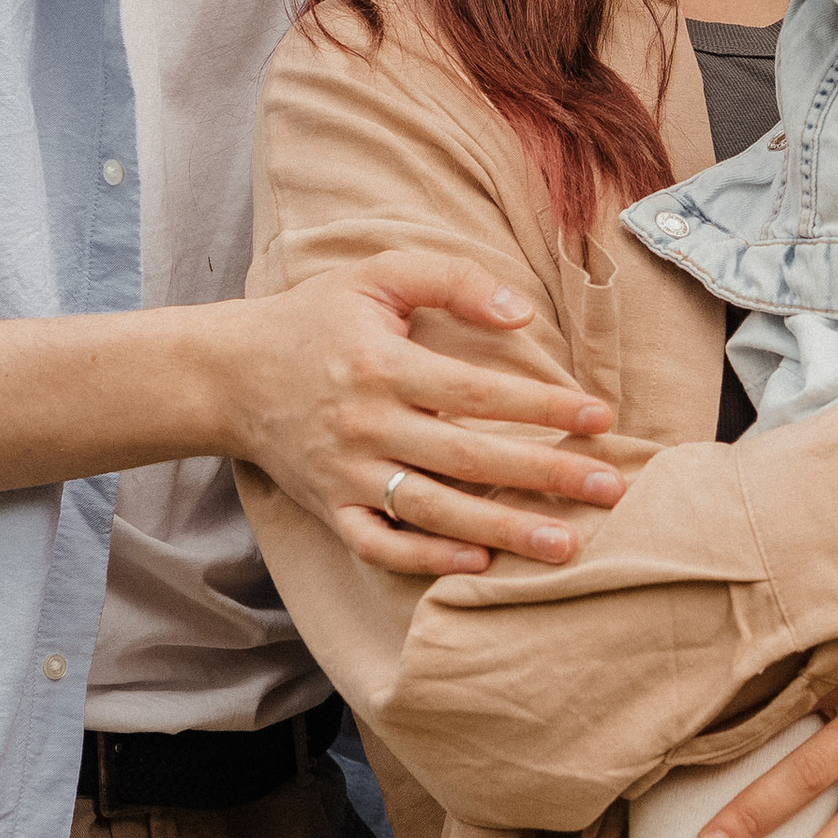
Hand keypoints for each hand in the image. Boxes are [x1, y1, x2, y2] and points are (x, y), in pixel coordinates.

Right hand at [221, 255, 624, 572]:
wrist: (228, 374)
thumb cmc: (316, 319)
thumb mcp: (378, 275)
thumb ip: (452, 279)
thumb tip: (522, 313)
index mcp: (382, 366)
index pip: (478, 392)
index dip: (543, 406)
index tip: (600, 417)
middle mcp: (365, 425)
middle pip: (468, 458)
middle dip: (544, 476)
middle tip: (609, 488)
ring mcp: (345, 474)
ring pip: (433, 511)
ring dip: (502, 531)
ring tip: (566, 545)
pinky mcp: (329, 509)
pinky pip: (380, 545)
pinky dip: (427, 558)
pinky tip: (480, 562)